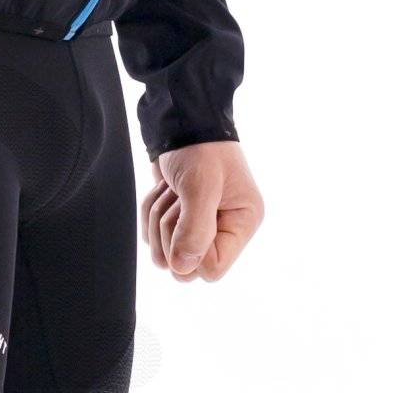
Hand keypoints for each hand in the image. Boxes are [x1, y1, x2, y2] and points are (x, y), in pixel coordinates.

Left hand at [142, 142, 263, 282]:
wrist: (182, 122)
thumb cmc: (200, 148)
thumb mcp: (201, 186)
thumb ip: (194, 230)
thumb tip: (182, 268)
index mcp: (242, 224)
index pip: (212, 270)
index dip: (192, 251)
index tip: (189, 218)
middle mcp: (224, 232)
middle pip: (185, 269)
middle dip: (171, 233)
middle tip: (180, 199)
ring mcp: (200, 230)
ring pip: (164, 256)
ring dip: (158, 219)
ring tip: (172, 190)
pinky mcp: (178, 224)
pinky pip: (152, 239)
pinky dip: (150, 213)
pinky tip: (165, 190)